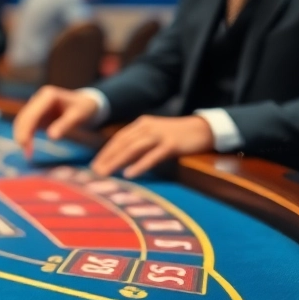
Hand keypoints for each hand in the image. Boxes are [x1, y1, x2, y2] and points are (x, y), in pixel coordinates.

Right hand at [12, 86, 102, 156]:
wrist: (86, 104)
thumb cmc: (84, 108)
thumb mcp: (78, 116)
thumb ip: (64, 125)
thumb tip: (51, 137)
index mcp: (48, 95)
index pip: (31, 113)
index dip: (25, 128)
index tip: (23, 143)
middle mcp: (38, 99)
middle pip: (24, 117)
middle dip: (21, 134)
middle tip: (26, 153)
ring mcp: (36, 106)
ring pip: (22, 122)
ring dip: (22, 137)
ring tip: (28, 154)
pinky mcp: (36, 115)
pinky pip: (27, 126)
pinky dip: (26, 137)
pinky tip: (28, 149)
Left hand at [91, 115, 214, 178]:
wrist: (204, 128)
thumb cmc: (177, 135)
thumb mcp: (155, 135)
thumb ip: (140, 144)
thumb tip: (121, 161)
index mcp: (141, 124)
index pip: (119, 138)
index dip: (106, 152)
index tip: (94, 165)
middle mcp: (147, 127)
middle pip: (122, 143)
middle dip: (107, 158)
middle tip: (94, 172)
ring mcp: (160, 135)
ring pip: (133, 149)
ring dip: (117, 161)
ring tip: (105, 173)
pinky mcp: (172, 144)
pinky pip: (152, 156)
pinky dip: (139, 165)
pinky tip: (129, 174)